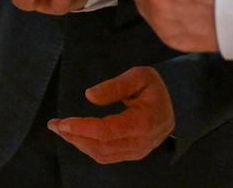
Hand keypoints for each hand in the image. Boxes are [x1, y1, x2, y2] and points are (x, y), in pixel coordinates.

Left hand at [50, 67, 174, 163]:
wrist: (178, 104)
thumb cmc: (157, 87)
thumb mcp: (138, 77)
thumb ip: (114, 86)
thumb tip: (89, 96)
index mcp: (142, 123)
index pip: (105, 132)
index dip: (81, 128)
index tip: (62, 122)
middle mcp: (139, 142)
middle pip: (100, 146)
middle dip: (74, 136)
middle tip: (54, 124)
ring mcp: (137, 151)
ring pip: (101, 154)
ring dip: (79, 143)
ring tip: (62, 129)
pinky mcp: (133, 153)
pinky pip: (107, 155)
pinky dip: (89, 147)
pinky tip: (77, 136)